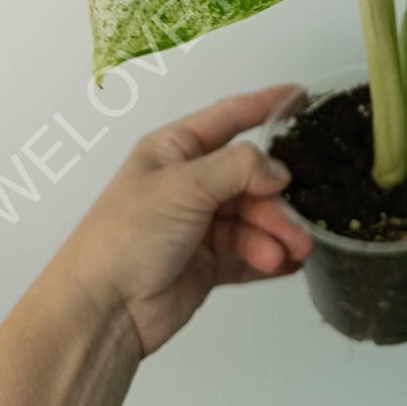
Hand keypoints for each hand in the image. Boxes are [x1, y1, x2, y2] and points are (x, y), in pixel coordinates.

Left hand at [51, 84, 313, 356]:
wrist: (104, 309)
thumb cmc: (127, 234)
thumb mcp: (185, 185)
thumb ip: (238, 168)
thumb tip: (278, 171)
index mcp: (175, 149)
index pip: (228, 118)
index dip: (265, 105)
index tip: (302, 98)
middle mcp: (189, 183)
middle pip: (249, 178)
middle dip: (277, 198)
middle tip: (302, 218)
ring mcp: (199, 224)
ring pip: (253, 219)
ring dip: (276, 233)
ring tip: (296, 250)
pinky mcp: (207, 263)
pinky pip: (249, 253)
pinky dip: (270, 258)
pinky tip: (288, 264)